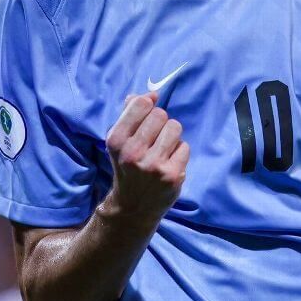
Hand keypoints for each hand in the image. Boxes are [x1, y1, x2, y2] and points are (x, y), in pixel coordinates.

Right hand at [102, 91, 188, 221]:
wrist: (132, 207)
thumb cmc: (127, 166)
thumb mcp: (120, 140)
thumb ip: (131, 113)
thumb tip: (152, 94)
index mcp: (116, 140)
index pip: (140, 104)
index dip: (147, 107)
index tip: (145, 118)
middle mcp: (133, 152)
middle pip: (160, 114)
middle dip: (160, 123)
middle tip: (154, 138)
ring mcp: (153, 165)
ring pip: (175, 128)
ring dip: (171, 136)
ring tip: (162, 149)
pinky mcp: (172, 175)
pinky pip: (184, 146)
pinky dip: (179, 152)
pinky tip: (168, 163)